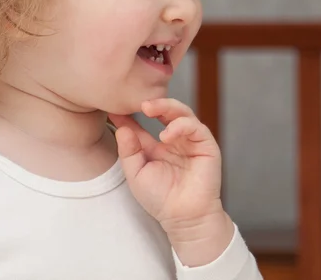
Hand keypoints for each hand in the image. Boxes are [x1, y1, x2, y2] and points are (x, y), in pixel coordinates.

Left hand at [108, 98, 233, 265]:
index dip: (129, 115)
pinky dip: (181, 126)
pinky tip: (166, 134)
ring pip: (182, 113)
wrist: (182, 217)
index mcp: (157, 146)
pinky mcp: (206, 145)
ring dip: (166, 107)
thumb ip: (129, 150)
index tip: (114, 107)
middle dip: (153, 103)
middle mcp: (175, 140)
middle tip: (138, 102)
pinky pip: (196, 127)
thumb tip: (122, 127)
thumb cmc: (160, 199)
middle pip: (165, 112)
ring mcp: (191, 141)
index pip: (143, 124)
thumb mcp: (136, 173)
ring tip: (149, 109)